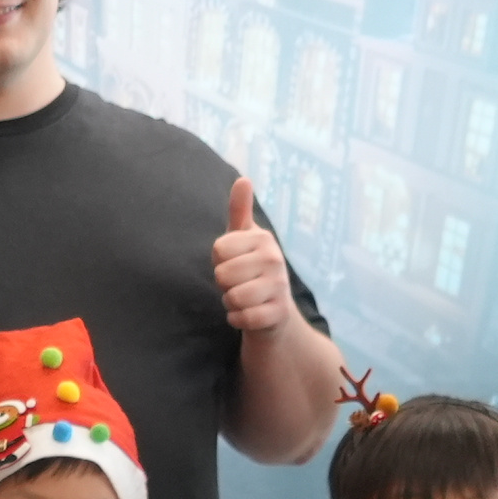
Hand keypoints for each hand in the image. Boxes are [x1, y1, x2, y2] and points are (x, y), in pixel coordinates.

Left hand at [212, 178, 296, 331]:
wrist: (274, 312)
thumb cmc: (251, 270)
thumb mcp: (243, 238)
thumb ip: (239, 210)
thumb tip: (243, 178)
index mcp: (262, 238)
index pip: (218, 249)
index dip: (218, 261)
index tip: (233, 262)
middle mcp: (274, 259)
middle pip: (222, 274)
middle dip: (224, 285)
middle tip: (239, 283)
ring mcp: (279, 286)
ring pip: (233, 297)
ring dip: (230, 303)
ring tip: (244, 298)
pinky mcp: (278, 313)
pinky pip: (243, 317)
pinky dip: (237, 319)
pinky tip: (248, 314)